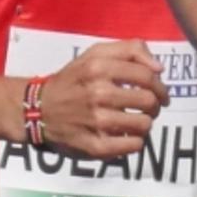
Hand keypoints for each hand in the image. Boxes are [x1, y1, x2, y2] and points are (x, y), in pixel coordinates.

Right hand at [29, 39, 164, 159]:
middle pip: (148, 100)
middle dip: (155, 105)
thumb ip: (130, 50)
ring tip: (137, 121)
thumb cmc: (72, 80)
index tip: (158, 91)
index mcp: (98, 67)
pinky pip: (132, 146)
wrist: (37, 109)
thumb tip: (159, 68)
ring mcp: (95, 121)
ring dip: (145, 123)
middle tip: (148, 107)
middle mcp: (97, 93)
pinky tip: (126, 136)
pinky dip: (135, 142)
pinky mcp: (94, 146)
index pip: (147, 75)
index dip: (159, 84)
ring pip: (144, 124)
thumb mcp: (94, 54)